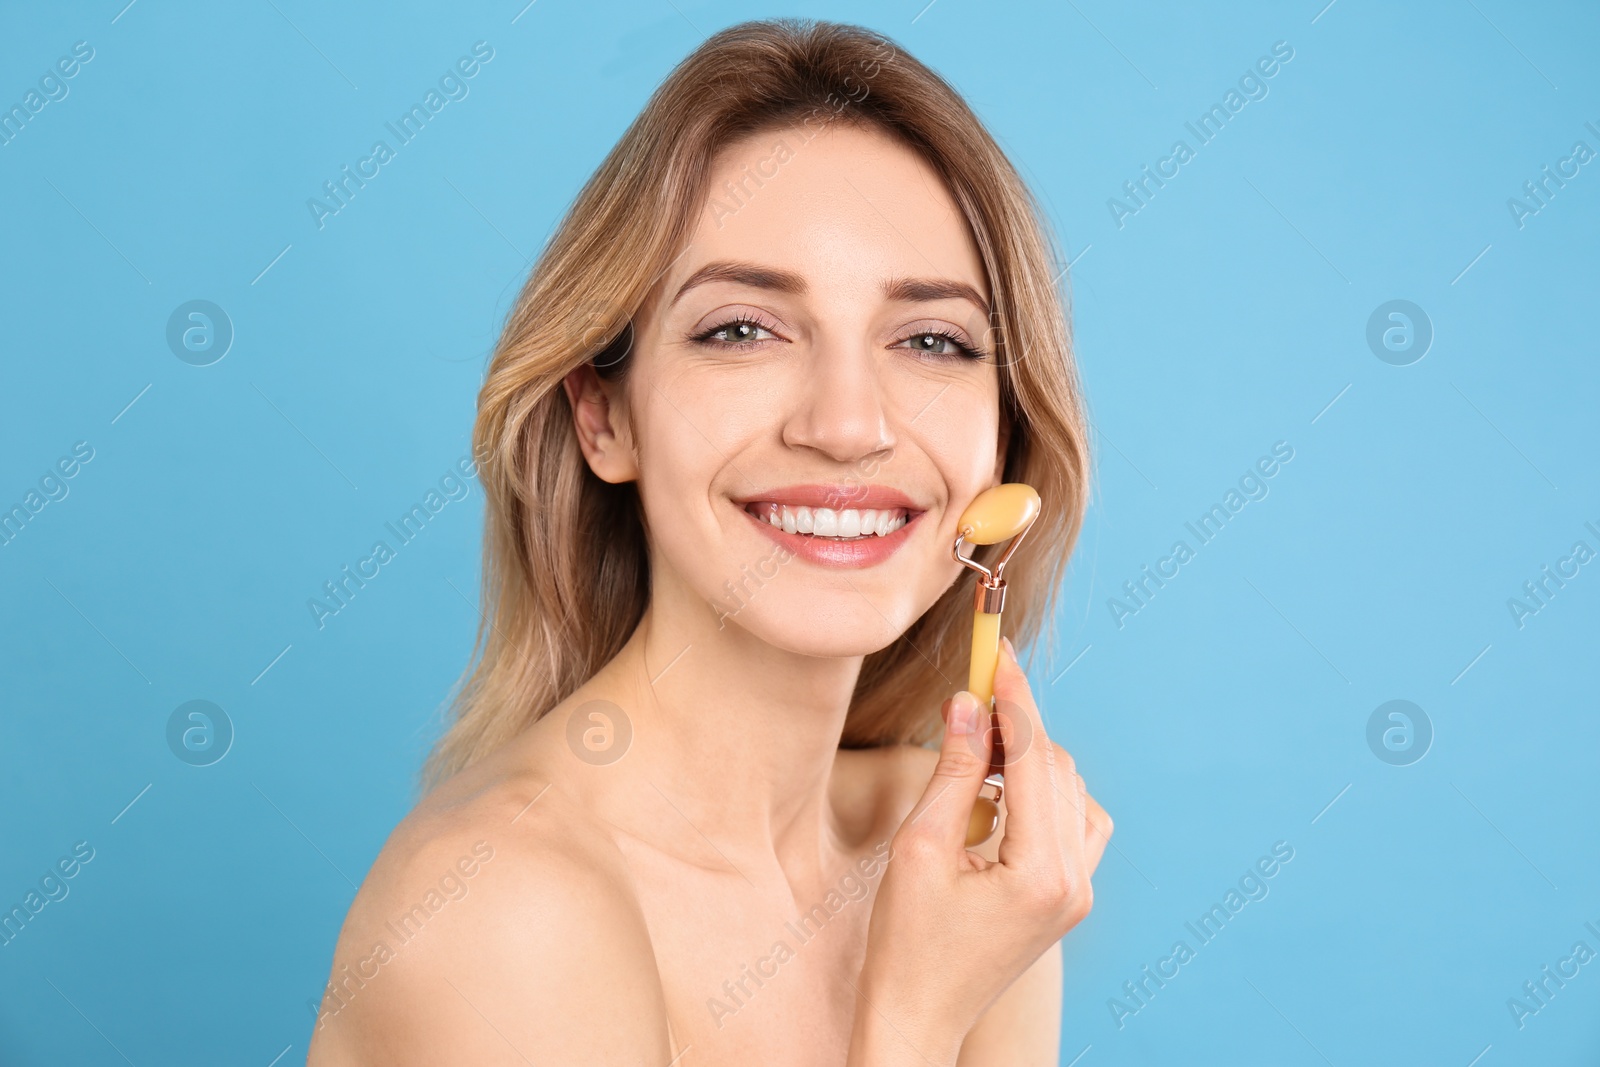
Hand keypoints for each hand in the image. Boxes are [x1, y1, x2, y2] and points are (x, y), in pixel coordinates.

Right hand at [848, 638, 1110, 1064]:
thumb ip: (954, 770)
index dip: (1014, 698)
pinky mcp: (1070, 898)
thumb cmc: (906, 942)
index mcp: (1042, 871)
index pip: (1036, 757)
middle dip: (1018, 726)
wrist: (918, 1015)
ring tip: (980, 748)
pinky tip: (1004, 794)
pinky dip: (1046, 795)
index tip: (996, 653)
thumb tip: (968, 703)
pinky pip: (1077, 824)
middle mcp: (1076, 881)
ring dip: (1032, 760)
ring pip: (1073, 792)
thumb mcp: (920, 848)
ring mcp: (1079, 893)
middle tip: (970, 696)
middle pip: (1059, 769)